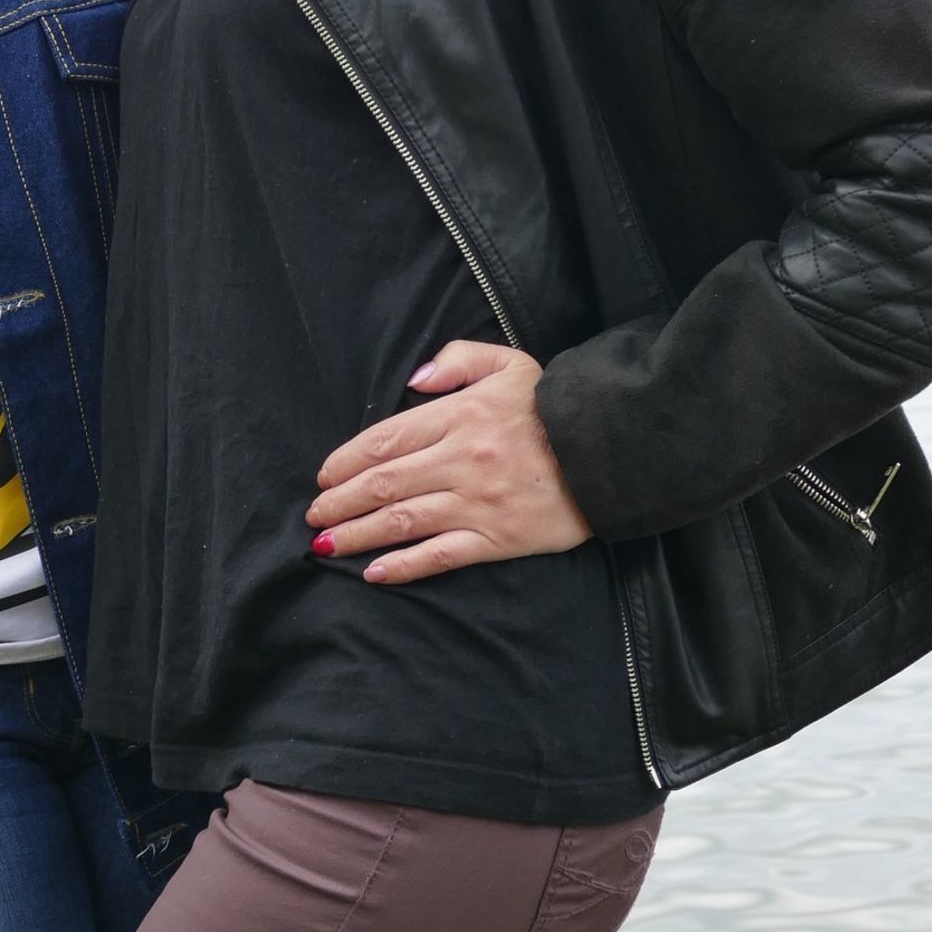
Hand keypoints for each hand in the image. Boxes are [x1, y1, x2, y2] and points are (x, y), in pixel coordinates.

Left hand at [305, 339, 593, 584]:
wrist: (616, 449)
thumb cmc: (556, 406)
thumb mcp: (510, 363)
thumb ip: (458, 359)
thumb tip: (414, 380)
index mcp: (460, 416)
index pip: (385, 440)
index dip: (346, 461)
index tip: (324, 476)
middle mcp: (461, 460)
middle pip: (384, 484)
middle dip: (340, 502)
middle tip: (314, 514)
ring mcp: (478, 503)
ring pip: (402, 521)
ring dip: (357, 534)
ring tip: (327, 543)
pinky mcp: (498, 539)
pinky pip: (440, 555)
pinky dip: (403, 566)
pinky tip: (374, 573)